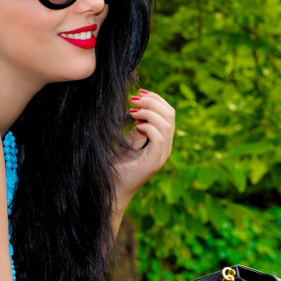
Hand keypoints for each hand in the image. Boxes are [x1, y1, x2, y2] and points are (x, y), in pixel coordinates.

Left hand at [113, 89, 175, 208]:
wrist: (110, 188)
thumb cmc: (116, 165)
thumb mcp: (127, 140)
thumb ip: (137, 127)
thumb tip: (138, 107)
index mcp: (161, 140)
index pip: (168, 113)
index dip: (157, 99)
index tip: (139, 92)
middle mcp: (164, 147)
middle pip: (170, 115)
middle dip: (153, 101)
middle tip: (134, 99)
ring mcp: (161, 155)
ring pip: (167, 124)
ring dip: (150, 112)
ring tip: (132, 111)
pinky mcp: (154, 163)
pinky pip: (159, 138)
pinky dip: (148, 127)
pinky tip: (135, 125)